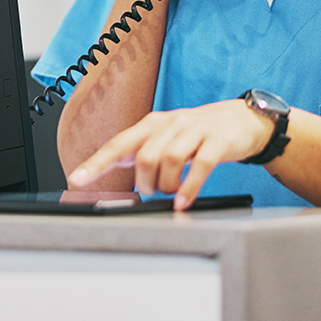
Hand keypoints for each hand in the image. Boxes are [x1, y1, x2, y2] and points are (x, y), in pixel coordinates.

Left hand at [67, 100, 274, 209]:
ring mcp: (196, 130)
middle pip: (145, 155)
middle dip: (145, 182)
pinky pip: (200, 166)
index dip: (98, 162)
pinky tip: (184, 201)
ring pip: (170, 159)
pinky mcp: (218, 142)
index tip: (78, 178)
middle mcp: (173, 123)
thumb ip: (143, 150)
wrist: (242, 120)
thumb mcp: (168, 137)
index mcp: (155, 123)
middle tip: (153, 191)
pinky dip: (189, 188)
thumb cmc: (200, 133)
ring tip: (171, 194)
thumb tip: (113, 171)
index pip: (120, 143)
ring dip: (167, 185)